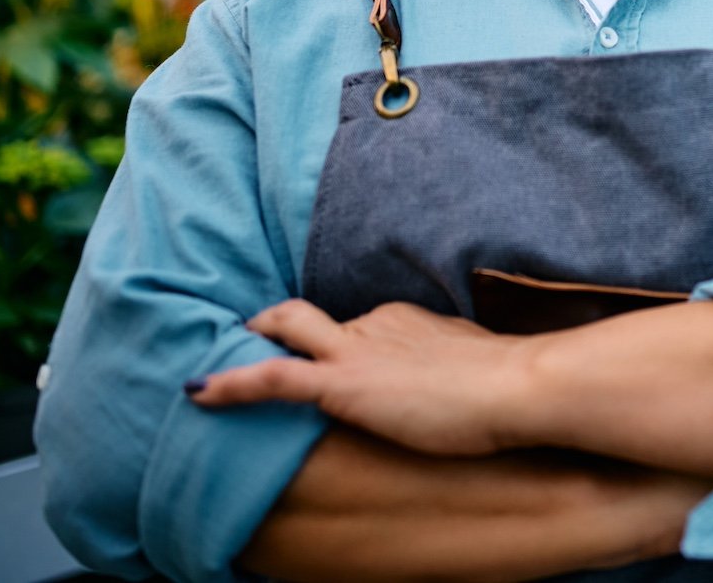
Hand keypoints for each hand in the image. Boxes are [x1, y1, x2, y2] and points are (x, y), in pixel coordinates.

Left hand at [188, 299, 529, 457]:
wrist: (515, 385)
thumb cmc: (506, 384)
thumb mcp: (471, 367)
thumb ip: (449, 369)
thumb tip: (454, 385)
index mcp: (404, 319)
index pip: (355, 326)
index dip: (331, 341)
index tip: (318, 356)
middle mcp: (374, 323)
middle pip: (314, 322)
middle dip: (277, 327)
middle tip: (249, 339)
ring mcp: (355, 350)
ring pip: (286, 332)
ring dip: (251, 343)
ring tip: (214, 367)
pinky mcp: (342, 383)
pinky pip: (272, 377)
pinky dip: (230, 382)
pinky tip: (197, 391)